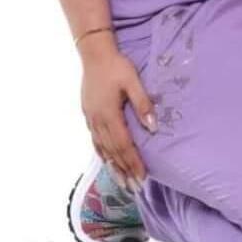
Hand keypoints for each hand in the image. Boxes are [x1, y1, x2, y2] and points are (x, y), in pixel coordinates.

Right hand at [80, 50, 157, 192]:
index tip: (142, 177)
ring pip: (103, 149)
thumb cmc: (116, 66)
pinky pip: (95, 141)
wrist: (94, 54)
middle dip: (125, 170)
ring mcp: (91, 120)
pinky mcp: (89, 115)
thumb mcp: (133, 81)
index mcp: (110, 115)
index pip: (124, 145)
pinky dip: (102, 155)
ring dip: (113, 167)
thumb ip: (143, 104)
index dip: (133, 162)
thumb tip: (153, 128)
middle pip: (113, 152)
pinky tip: (107, 162)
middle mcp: (98, 121)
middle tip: (135, 187)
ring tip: (123, 183)